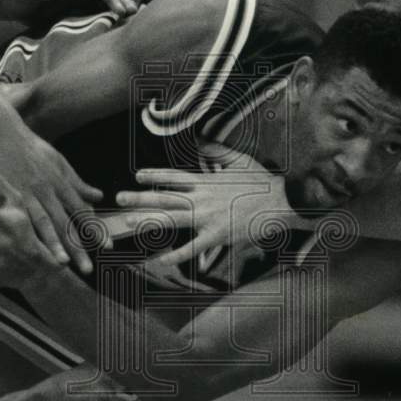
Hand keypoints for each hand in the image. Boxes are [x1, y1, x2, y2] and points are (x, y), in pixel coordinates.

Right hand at [0, 119, 108, 273]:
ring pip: (44, 222)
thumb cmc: (32, 147)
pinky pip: (18, 217)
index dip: (95, 229)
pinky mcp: (8, 193)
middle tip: (88, 269)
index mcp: (62, 184)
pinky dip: (24, 233)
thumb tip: (99, 196)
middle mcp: (49, 190)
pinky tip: (27, 249)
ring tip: (61, 264)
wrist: (4, 130)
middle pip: (66, 222)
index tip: (108, 247)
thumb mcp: (60, 161)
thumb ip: (78, 182)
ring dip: (53, 244)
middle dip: (78, 247)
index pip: (83, 211)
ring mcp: (29, 192)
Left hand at [112, 144, 292, 266]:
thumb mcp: (240, 159)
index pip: (174, 177)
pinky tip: (160, 261)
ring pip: (172, 219)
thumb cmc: (264, 181)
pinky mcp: (217, 235)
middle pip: (165, 197)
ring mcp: (208, 217)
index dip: (154, 175)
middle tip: (119, 198)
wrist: (282, 201)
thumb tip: (200, 140)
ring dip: (148, 220)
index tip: (137, 175)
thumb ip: (217, 151)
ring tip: (129, 221)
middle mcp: (202, 198)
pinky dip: (175, 255)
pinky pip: (192, 248)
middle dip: (140, 197)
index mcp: (207, 181)